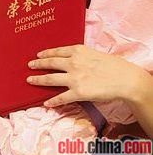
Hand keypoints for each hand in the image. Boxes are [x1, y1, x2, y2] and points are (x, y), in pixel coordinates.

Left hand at [27, 45, 148, 106]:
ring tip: (30, 80)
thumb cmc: (114, 66)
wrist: (125, 79)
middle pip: (50, 63)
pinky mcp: (78, 92)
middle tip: (30, 65)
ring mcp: (74, 78)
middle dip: (38, 64)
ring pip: (50, 79)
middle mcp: (72, 63)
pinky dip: (52, 101)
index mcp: (77, 51)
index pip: (57, 51)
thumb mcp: (95, 53)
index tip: (38, 54)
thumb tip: (72, 58)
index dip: (46, 53)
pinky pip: (61, 97)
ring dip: (38, 80)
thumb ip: (82, 56)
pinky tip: (46, 102)